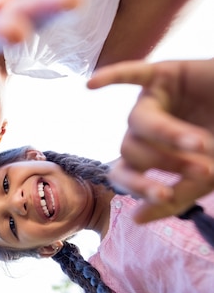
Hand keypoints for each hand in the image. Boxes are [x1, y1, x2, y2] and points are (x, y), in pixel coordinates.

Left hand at [88, 59, 213, 222]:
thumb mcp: (205, 176)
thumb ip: (175, 198)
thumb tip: (137, 219)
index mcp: (148, 155)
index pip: (125, 175)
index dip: (139, 186)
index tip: (165, 196)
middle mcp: (143, 129)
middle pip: (130, 150)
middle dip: (166, 163)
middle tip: (202, 169)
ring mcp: (151, 100)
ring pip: (138, 122)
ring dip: (168, 136)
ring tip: (200, 143)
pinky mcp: (164, 73)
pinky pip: (132, 73)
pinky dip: (112, 77)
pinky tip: (91, 85)